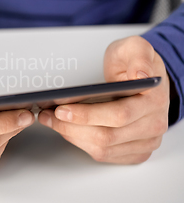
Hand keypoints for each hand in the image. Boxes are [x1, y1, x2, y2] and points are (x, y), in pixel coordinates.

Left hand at [38, 36, 169, 163]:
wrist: (140, 76)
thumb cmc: (132, 63)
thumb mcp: (135, 47)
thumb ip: (138, 55)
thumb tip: (140, 74)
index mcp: (154, 100)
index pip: (118, 115)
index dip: (87, 115)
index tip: (61, 109)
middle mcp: (153, 124)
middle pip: (106, 136)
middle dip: (70, 126)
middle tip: (48, 115)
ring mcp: (145, 141)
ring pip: (102, 148)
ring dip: (71, 135)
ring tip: (51, 120)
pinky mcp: (135, 152)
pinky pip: (104, 154)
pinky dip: (80, 143)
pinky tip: (66, 129)